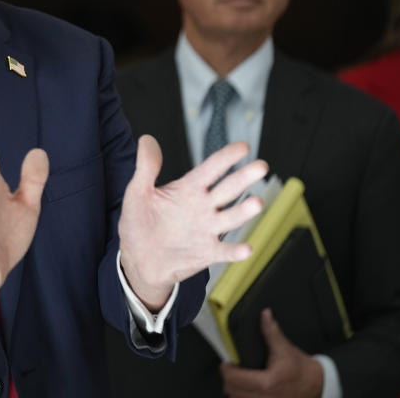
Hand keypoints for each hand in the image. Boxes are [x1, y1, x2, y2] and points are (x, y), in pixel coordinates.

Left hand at [118, 135, 266, 310]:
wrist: (138, 260)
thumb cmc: (139, 222)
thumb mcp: (137, 192)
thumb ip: (146, 167)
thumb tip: (147, 139)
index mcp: (189, 189)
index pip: (211, 169)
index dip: (226, 158)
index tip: (243, 147)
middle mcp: (203, 207)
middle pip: (228, 189)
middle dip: (244, 177)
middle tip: (261, 166)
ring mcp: (208, 230)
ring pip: (231, 218)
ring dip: (244, 211)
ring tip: (256, 203)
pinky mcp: (207, 253)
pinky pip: (225, 252)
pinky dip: (235, 251)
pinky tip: (246, 248)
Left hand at [220, 309, 323, 397]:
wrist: (319, 385)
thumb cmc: (302, 369)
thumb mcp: (285, 349)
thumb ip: (271, 332)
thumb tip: (265, 314)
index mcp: (267, 382)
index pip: (235, 379)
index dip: (226, 369)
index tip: (227, 363)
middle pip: (233, 392)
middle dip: (229, 380)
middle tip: (231, 370)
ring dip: (235, 390)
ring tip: (238, 379)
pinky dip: (243, 397)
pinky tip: (247, 389)